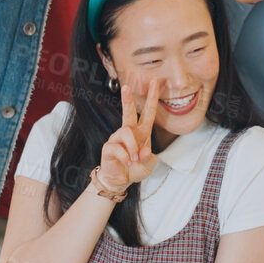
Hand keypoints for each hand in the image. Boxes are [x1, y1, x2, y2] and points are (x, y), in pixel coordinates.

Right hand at [95, 78, 160, 193]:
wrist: (120, 180)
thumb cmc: (135, 169)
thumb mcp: (148, 165)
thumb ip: (149, 158)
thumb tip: (144, 150)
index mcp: (142, 132)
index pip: (148, 112)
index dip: (152, 97)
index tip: (155, 82)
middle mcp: (129, 132)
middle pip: (128, 112)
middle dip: (127, 99)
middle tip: (126, 87)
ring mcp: (117, 138)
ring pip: (126, 133)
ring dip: (132, 148)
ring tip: (133, 160)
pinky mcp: (109, 146)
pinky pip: (118, 148)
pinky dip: (125, 157)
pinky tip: (126, 163)